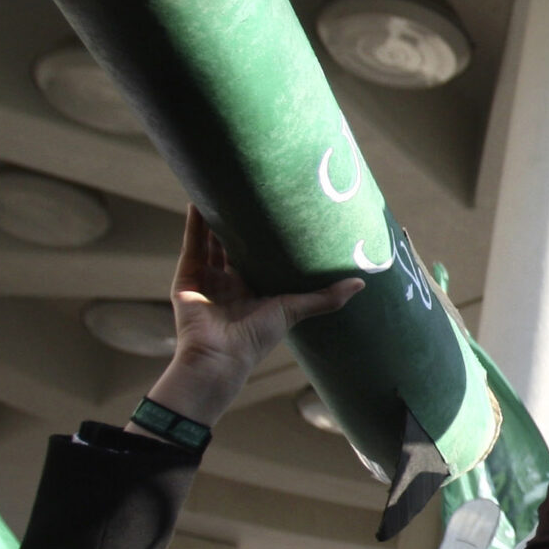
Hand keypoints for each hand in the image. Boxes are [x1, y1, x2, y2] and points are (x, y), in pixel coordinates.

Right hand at [133, 208, 363, 430]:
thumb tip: (361, 283)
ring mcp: (206, 281)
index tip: (278, 213)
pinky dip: (194, 225)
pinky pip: (192, 246)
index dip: (266, 238)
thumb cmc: (257, 337)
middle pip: (233, 247)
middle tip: (251, 195)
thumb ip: (326, 298)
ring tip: (223, 191)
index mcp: (252, 291)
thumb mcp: (295, 310)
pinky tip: (199, 203)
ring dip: (215, 219)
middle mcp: (228, 284)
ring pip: (210, 242)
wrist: (220, 356)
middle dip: (240, 224)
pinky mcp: (187, 278)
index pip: (259, 258)